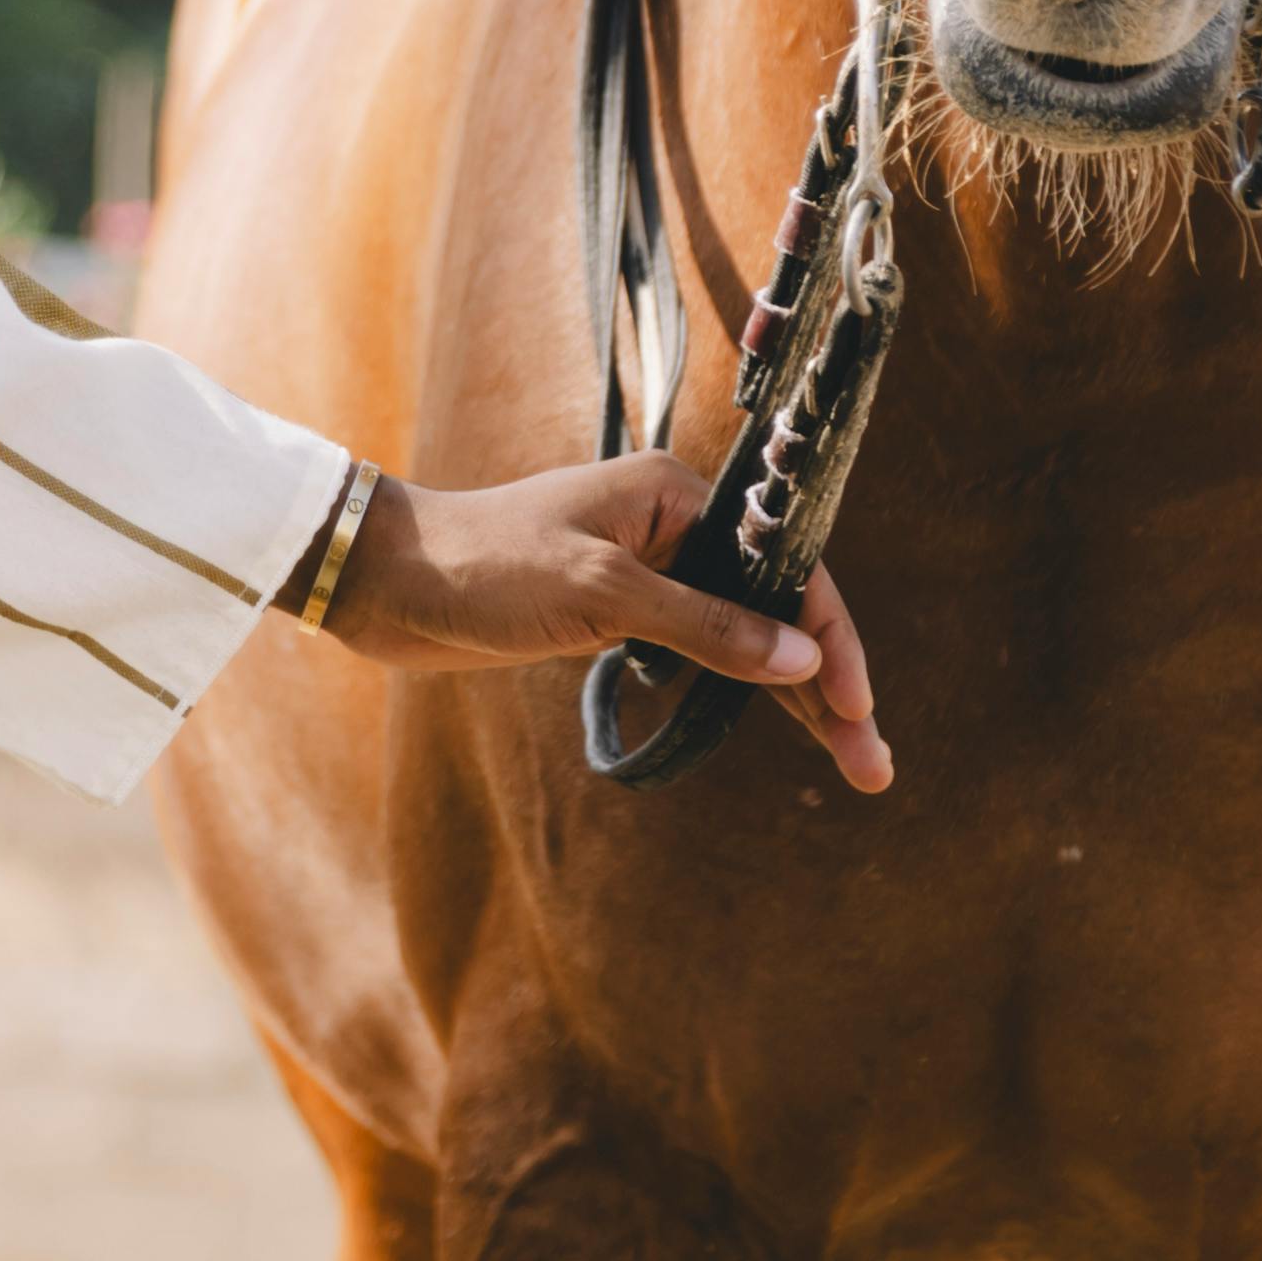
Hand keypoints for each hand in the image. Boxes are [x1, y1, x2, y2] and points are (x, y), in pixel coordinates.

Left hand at [314, 460, 892, 791]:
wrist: (386, 582)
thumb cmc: (485, 565)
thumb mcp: (599, 594)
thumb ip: (703, 627)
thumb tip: (800, 660)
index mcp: (677, 494)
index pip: (785, 570)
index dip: (829, 641)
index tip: (856, 709)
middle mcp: (673, 526)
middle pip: (776, 610)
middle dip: (827, 687)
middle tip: (874, 766)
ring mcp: (648, 572)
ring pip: (745, 638)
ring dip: (793, 699)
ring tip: (850, 763)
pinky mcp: (618, 615)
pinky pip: (702, 654)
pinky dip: (740, 693)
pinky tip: (779, 726)